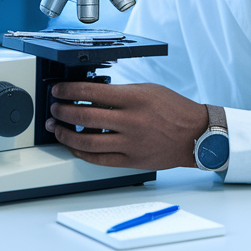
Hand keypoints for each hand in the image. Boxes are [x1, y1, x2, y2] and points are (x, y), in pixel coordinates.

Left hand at [46, 82, 208, 170]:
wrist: (195, 135)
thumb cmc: (174, 109)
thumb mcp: (148, 90)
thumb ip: (120, 93)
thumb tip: (91, 96)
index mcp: (134, 99)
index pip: (92, 92)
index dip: (69, 90)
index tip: (59, 90)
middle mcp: (131, 121)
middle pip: (84, 117)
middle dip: (62, 111)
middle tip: (54, 108)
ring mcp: (130, 143)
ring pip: (87, 142)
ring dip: (66, 134)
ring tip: (57, 128)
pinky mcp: (131, 161)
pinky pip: (98, 159)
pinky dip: (81, 152)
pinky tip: (74, 146)